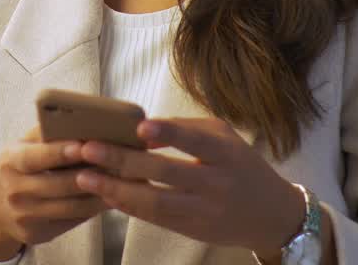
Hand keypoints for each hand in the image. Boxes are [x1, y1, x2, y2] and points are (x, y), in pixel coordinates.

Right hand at [0, 127, 107, 259]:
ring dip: (99, 193)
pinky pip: (73, 221)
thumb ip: (46, 133)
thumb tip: (80, 117)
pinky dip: (93, 209)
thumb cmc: (15, 168)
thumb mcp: (21, 147)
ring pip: (72, 206)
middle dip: (92, 173)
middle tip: (119, 162)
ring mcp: (25, 216)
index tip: (85, 145)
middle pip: (60, 184)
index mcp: (11, 162)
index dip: (62, 152)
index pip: (37, 157)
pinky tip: (109, 196)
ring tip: (121, 179)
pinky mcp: (37, 234)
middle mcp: (15, 191)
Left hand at [73, 118, 321, 260]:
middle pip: (166, 173)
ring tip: (86, 177)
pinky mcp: (192, 230)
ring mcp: (203, 210)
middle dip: (123, 161)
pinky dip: (128, 206)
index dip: (169, 134)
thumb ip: (186, 128)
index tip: (140, 127)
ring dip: (116, 189)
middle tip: (88, 149)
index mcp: (226, 153)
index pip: (196, 141)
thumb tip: (142, 128)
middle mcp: (216, 183)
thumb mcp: (224, 136)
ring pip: (155, 202)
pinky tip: (105, 194)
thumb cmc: (241, 164)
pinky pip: (155, 218)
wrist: (271, 215)